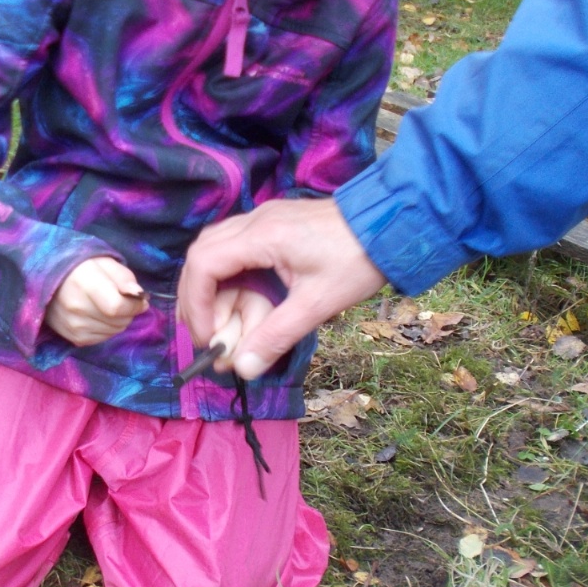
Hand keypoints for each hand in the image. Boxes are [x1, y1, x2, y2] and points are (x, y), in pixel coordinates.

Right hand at [47, 257, 148, 345]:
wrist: (49, 280)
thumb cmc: (81, 267)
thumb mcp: (104, 261)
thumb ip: (124, 278)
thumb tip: (140, 296)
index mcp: (83, 283)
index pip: (117, 307)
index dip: (134, 305)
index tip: (140, 299)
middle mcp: (75, 308)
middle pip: (118, 321)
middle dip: (128, 312)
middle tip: (121, 299)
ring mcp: (73, 325)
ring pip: (113, 331)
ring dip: (118, 321)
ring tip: (108, 306)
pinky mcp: (73, 338)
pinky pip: (103, 338)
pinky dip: (107, 328)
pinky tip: (98, 315)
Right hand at [177, 198, 384, 378]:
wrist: (392, 224)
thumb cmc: (357, 260)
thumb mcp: (318, 303)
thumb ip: (277, 335)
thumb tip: (244, 368)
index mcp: (263, 236)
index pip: (204, 264)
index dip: (197, 304)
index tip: (206, 336)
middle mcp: (255, 220)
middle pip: (201, 253)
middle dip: (195, 296)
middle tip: (203, 333)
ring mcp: (264, 217)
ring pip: (214, 246)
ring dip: (208, 284)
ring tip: (214, 319)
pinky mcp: (274, 222)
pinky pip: (233, 244)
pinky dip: (226, 273)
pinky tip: (234, 296)